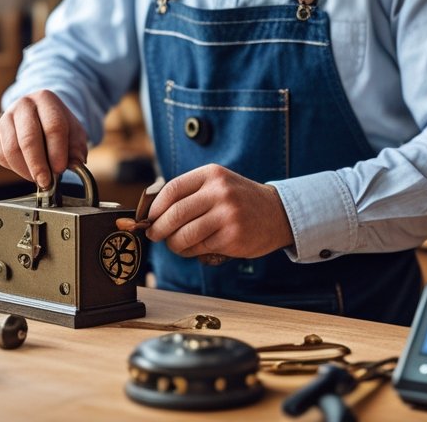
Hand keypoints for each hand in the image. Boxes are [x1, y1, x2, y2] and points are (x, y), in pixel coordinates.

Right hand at [0, 90, 87, 188]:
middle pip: (28, 138)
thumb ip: (77, 148)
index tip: (60, 169)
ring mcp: (5, 117)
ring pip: (11, 149)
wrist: (37, 118)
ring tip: (39, 178)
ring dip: (26, 170)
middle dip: (38, 165)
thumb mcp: (74, 132)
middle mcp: (23, 104)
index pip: (53, 126)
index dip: (57, 151)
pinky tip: (27, 170)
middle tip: (46, 182)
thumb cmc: (57, 127)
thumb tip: (76, 163)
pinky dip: (14, 169)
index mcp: (46, 99)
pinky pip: (0, 155)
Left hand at [144, 164, 293, 258]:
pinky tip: (194, 248)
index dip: (155, 207)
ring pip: (185, 234)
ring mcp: (228, 215)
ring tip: (174, 244)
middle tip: (154, 235)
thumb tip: (152, 212)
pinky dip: (190, 251)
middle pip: (175, 213)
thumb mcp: (218, 184)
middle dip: (158, 228)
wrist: (278, 213)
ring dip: (173, 244)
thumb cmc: (240, 200)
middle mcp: (220, 192)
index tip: (149, 217)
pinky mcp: (232, 237)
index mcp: (212, 174)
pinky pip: (200, 247)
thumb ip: (190, 192)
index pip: (173, 189)